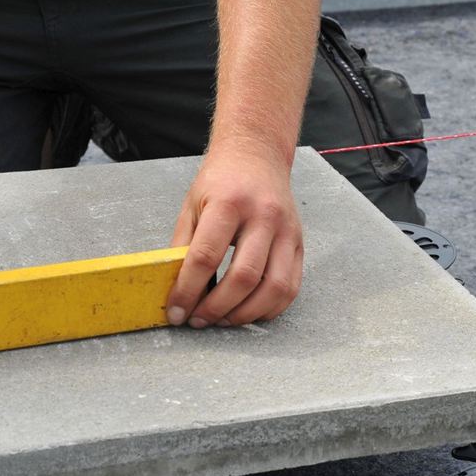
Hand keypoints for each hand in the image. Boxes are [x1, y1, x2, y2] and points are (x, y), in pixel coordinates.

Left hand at [166, 146, 303, 327]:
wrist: (257, 155)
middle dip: (217, 308)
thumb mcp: (192, 205)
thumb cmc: (221, 181)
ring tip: (223, 319)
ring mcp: (287, 230)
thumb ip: (183, 247)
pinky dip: (270, 308)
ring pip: (274, 287)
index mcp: (229, 203)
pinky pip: (291, 287)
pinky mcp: (300, 243)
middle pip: (244, 276)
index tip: (177, 311)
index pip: (206, 256)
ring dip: (246, 313)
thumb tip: (175, 291)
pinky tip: (249, 310)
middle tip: (199, 320)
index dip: (188, 290)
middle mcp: (264, 216)